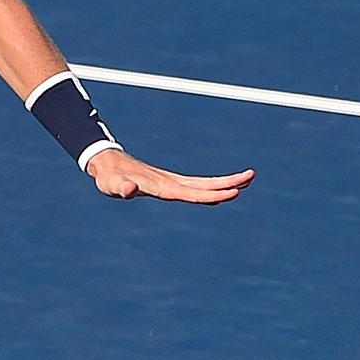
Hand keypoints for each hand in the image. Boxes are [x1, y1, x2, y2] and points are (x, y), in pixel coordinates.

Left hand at [85, 148, 254, 203]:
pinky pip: (195, 185)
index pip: (194, 192)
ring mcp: (172, 181)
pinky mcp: (168, 183)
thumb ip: (121, 188)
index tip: (233, 193)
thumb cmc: (108, 178)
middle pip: (206, 184)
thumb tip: (130, 190)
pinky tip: (220, 190)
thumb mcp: (111, 185)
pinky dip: (211, 187)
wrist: (107, 164)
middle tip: (251, 177)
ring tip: (247, 180)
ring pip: (204, 183)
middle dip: (229, 182)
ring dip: (225, 182)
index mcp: (163, 186)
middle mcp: (171, 182)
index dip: (213, 194)